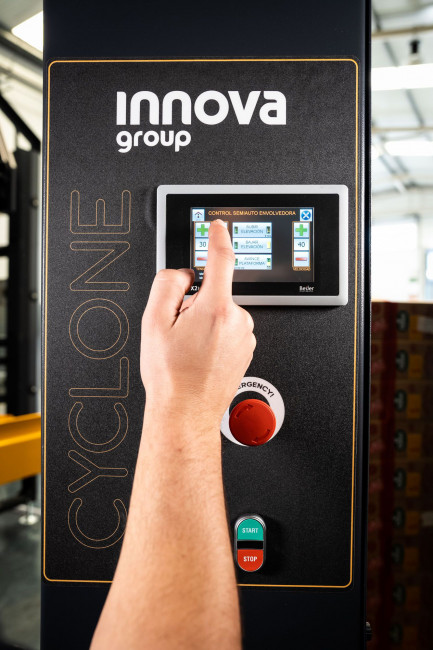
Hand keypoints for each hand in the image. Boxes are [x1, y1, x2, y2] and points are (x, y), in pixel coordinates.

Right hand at [141, 220, 255, 430]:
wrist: (186, 412)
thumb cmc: (172, 376)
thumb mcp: (154, 322)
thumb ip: (168, 284)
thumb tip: (184, 275)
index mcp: (216, 309)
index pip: (222, 259)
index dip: (218, 236)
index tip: (218, 225)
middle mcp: (237, 321)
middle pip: (214, 293)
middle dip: (195, 304)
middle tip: (179, 332)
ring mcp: (245, 338)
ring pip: (221, 313)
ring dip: (205, 322)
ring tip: (189, 350)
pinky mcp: (246, 351)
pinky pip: (228, 331)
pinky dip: (214, 336)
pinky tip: (200, 357)